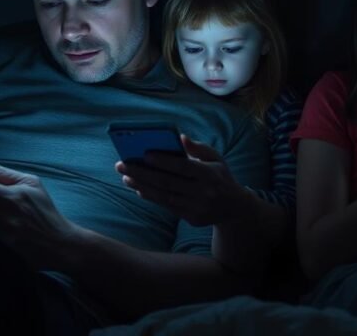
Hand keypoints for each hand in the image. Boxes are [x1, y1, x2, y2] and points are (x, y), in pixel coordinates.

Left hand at [115, 135, 252, 226]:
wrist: (235, 208)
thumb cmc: (220, 177)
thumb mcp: (216, 159)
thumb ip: (198, 148)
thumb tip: (180, 137)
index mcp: (210, 174)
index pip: (183, 167)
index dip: (163, 161)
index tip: (144, 153)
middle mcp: (204, 192)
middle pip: (167, 182)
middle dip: (142, 173)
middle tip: (122, 164)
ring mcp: (197, 207)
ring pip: (164, 196)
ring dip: (141, 186)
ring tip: (125, 176)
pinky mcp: (191, 218)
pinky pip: (167, 206)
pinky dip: (151, 197)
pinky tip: (138, 188)